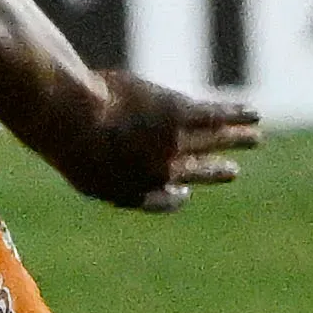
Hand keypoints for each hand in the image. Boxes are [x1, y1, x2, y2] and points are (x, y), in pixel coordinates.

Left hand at [21, 67, 261, 215]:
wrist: (68, 115)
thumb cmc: (57, 133)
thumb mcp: (63, 153)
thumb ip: (81, 158)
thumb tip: (73, 147)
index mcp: (130, 191)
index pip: (164, 199)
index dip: (175, 196)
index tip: (183, 190)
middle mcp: (159, 173)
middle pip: (198, 173)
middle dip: (217, 172)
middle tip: (232, 171)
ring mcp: (173, 145)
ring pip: (215, 143)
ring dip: (238, 139)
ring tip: (256, 137)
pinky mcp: (181, 115)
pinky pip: (218, 117)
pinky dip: (238, 115)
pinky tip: (253, 112)